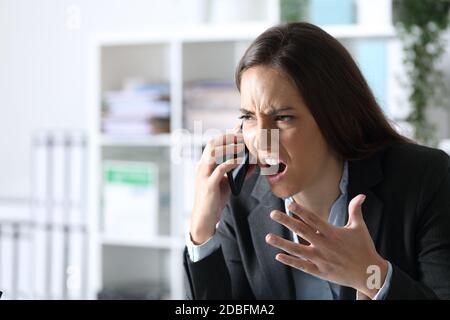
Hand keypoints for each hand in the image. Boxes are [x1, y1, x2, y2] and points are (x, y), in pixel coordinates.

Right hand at [190, 124, 246, 243]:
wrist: (204, 218)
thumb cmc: (214, 200)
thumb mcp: (226, 183)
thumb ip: (236, 173)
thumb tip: (252, 164)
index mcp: (204, 165)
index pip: (213, 143)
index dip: (225, 136)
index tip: (239, 131)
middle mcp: (202, 167)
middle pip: (212, 143)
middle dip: (227, 137)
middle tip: (242, 136)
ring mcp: (204, 175)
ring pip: (214, 153)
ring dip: (229, 147)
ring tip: (242, 145)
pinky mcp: (208, 185)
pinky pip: (219, 169)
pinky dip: (230, 162)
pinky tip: (240, 160)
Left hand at [265, 194, 387, 298]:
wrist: (369, 273)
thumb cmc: (364, 248)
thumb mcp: (360, 227)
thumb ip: (355, 210)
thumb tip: (361, 195)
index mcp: (333, 232)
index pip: (313, 219)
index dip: (301, 211)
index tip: (289, 204)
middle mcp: (325, 245)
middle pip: (302, 231)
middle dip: (286, 221)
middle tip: (273, 213)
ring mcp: (321, 259)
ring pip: (298, 250)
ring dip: (282, 243)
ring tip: (268, 237)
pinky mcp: (320, 271)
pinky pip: (302, 266)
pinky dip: (291, 261)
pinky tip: (278, 256)